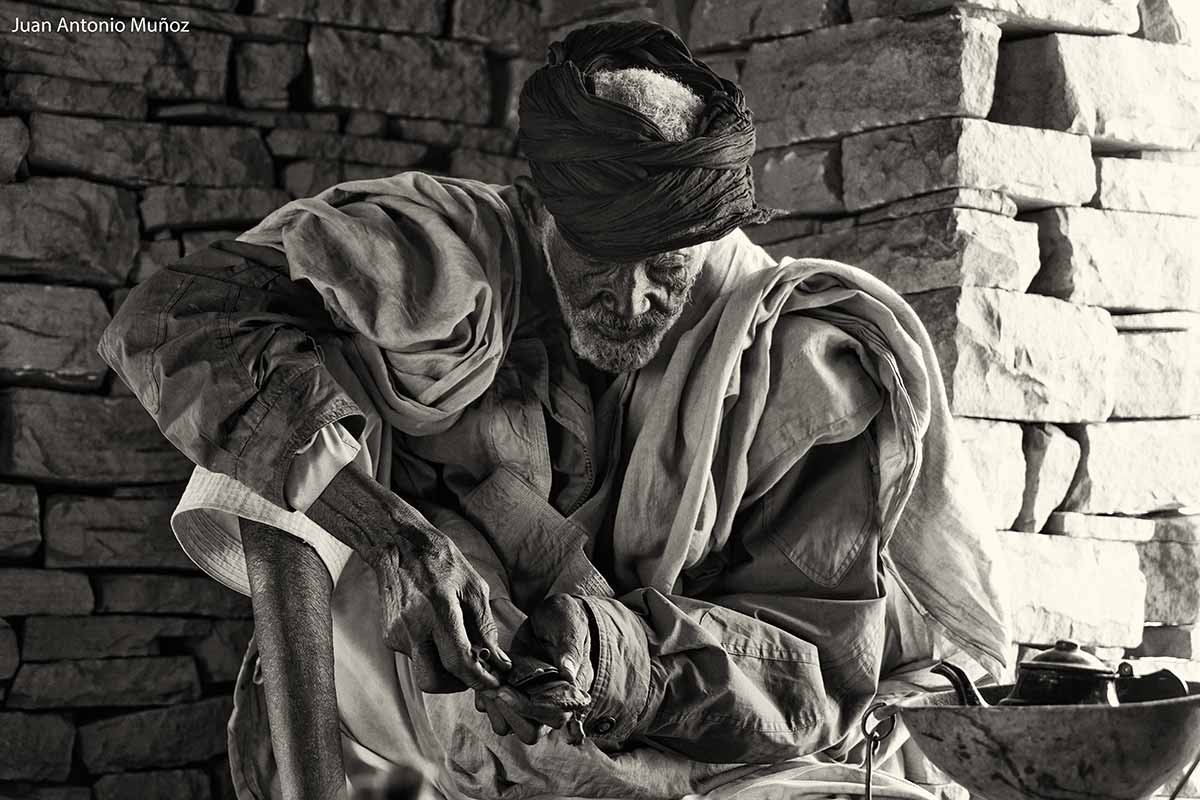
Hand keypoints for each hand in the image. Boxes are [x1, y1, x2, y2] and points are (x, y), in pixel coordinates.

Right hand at [368, 524, 511, 692]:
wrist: (398, 545)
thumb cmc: (441, 562)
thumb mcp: (474, 587)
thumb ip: (485, 627)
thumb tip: (499, 660)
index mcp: (438, 611)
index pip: (458, 662)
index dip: (479, 679)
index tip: (494, 683)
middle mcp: (413, 628)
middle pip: (433, 681)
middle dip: (456, 684)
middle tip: (473, 672)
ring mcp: (397, 634)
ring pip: (424, 670)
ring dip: (444, 667)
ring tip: (458, 644)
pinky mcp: (389, 636)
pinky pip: (415, 656)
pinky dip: (432, 652)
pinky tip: (438, 630)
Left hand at [477, 594, 593, 743]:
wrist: (549, 615)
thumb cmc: (565, 619)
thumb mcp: (569, 627)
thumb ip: (569, 649)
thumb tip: (569, 674)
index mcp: (571, 691)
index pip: (552, 715)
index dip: (526, 708)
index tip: (504, 691)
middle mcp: (551, 704)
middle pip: (530, 732)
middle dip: (508, 714)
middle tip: (494, 689)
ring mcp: (530, 701)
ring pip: (510, 727)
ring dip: (495, 709)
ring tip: (487, 683)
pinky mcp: (513, 695)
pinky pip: (496, 712)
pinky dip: (485, 701)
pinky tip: (483, 678)